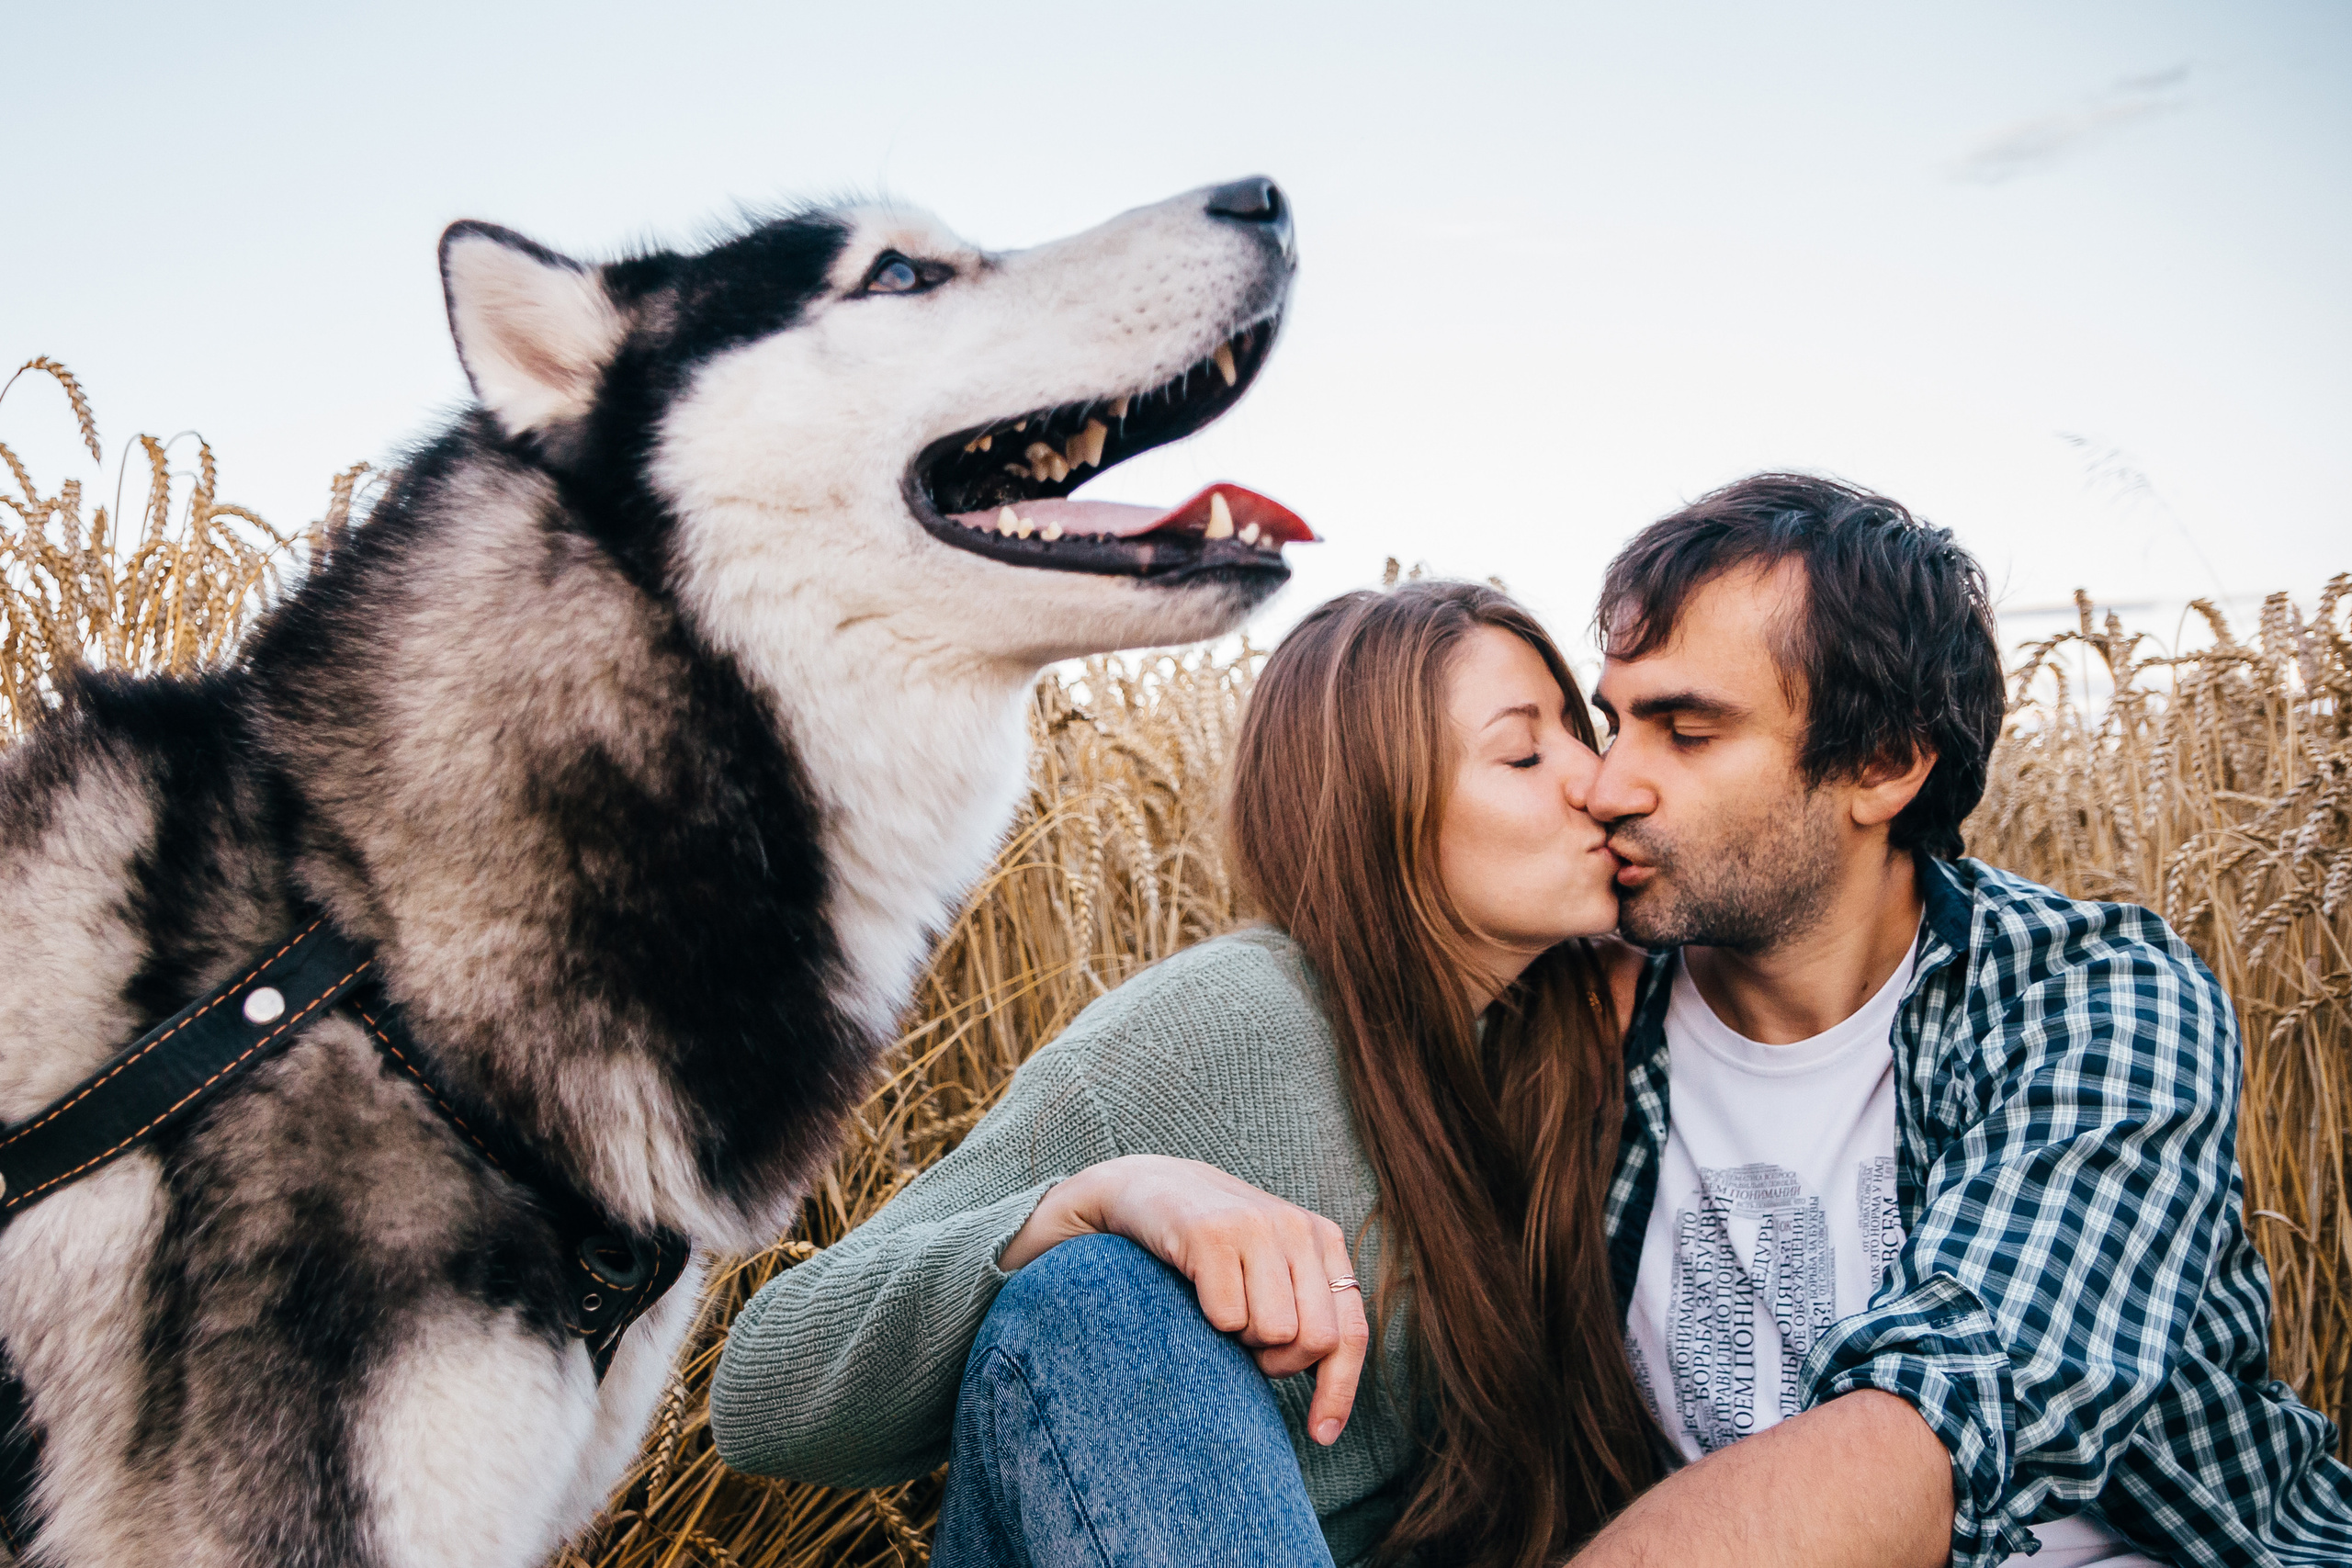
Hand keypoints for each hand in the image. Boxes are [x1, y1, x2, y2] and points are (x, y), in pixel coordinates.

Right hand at [1002, 1154, 1371, 1445]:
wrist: (1147, 1189)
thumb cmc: (1215, 1248)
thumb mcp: (1272, 1269)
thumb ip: (1307, 1312)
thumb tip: (1331, 1408)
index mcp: (1323, 1239)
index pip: (1350, 1330)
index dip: (1339, 1390)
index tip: (1321, 1434)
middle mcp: (1297, 1227)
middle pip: (1315, 1340)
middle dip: (1279, 1363)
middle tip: (1247, 1348)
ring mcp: (1256, 1226)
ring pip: (1273, 1332)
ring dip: (1241, 1340)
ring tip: (1222, 1311)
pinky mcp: (1212, 1233)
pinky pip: (1227, 1317)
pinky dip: (1210, 1322)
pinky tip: (1196, 1292)